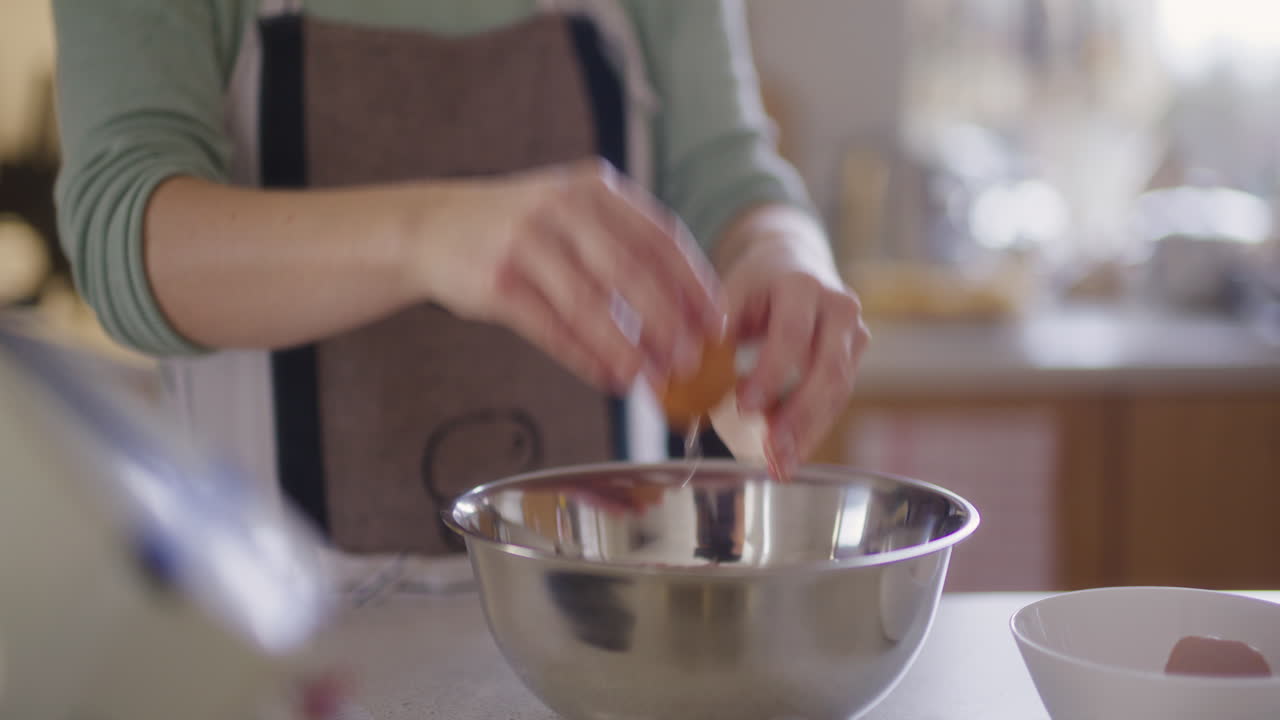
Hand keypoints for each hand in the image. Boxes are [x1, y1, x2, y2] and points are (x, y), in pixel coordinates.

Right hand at [414, 159, 723, 392]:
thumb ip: (622, 248)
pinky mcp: (496, 280)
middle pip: (630, 270)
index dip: (693, 283)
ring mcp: (525, 241)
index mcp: (594, 188)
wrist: (432, 229)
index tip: (716, 323)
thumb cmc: (521, 230)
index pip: (659, 236)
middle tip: (692, 360)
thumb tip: (684, 315)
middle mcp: (562, 206)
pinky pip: (551, 327)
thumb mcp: (573, 214)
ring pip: (590, 304)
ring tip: (653, 380)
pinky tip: (609, 378)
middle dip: (668, 322)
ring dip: (627, 348)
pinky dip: (584, 357)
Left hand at [719, 210, 869, 477]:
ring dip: (807, 432)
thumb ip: (711, 333)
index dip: (770, 374)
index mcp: (802, 285)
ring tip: (778, 466)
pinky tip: (785, 454)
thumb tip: (679, 379)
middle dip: (798, 416)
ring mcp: (854, 334)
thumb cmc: (755, 283)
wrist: (793, 263)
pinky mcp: (854, 358)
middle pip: (828, 370)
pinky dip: (810, 428)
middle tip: (770, 452)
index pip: (791, 335)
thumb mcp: (729, 293)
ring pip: (837, 392)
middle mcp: (838, 308)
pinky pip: (835, 400)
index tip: (743, 406)